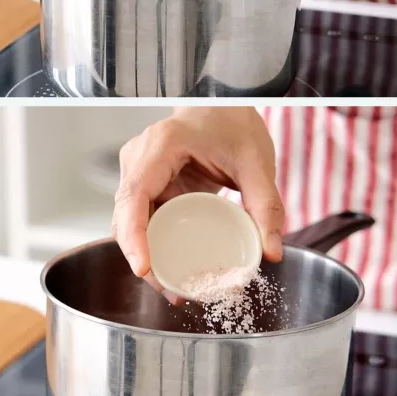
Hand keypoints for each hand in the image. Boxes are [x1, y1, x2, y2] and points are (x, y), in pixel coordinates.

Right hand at [112, 107, 284, 300]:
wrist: (221, 104)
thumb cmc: (232, 122)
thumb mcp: (256, 162)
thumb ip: (266, 206)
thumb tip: (271, 252)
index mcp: (160, 146)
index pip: (134, 195)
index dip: (134, 235)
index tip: (143, 267)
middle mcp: (139, 159)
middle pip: (125, 216)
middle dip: (141, 256)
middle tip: (171, 290)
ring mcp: (138, 171)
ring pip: (128, 221)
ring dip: (145, 254)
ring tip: (174, 287)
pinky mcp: (146, 183)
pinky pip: (140, 218)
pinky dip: (151, 243)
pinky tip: (170, 266)